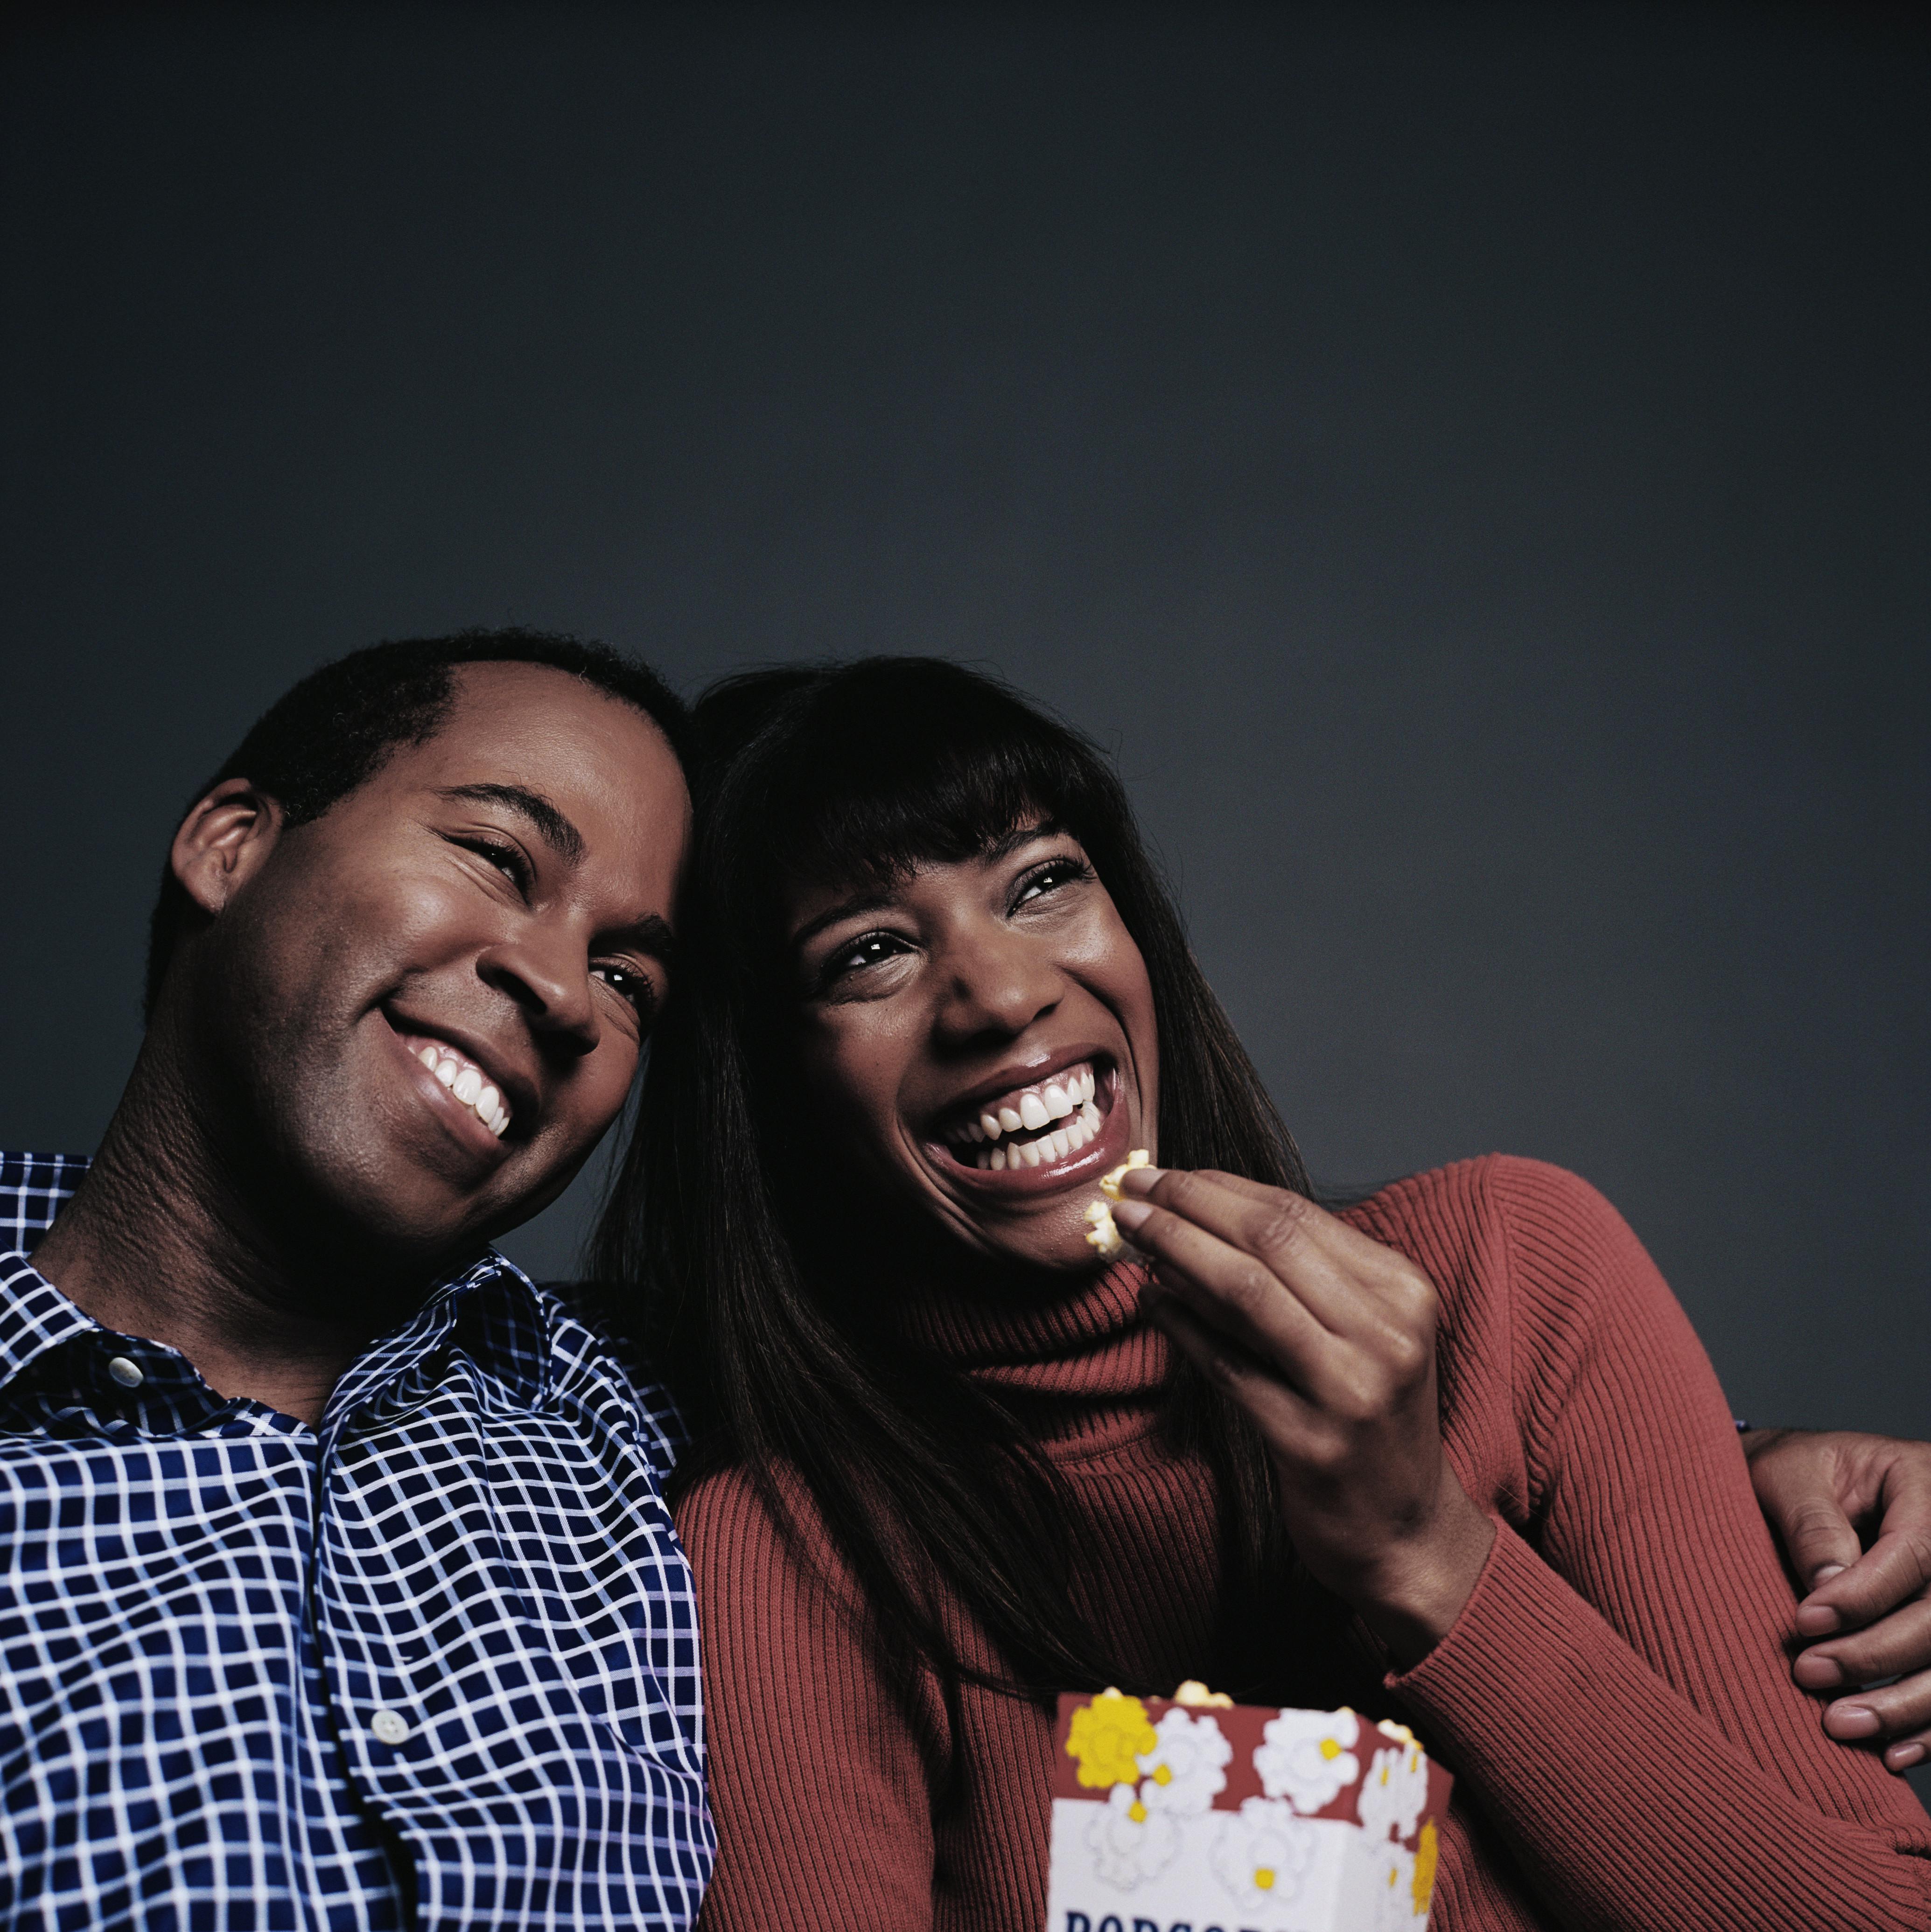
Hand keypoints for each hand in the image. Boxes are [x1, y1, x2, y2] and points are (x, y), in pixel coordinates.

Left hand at [1112, 1167, 1494, 1667]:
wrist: (1406, 1531)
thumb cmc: (1370, 1419)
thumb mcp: (1360, 1333)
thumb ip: (1299, 1276)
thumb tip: (1197, 1215)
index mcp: (1403, 1290)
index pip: (1296, 1214)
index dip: (1219, 1187)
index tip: (1165, 1173)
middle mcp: (1386, 1333)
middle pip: (1269, 1240)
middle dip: (1189, 1205)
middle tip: (1132, 1190)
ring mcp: (1352, 1390)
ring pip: (1245, 1292)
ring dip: (1175, 1251)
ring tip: (1129, 1233)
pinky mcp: (1311, 1443)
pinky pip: (1227, 1367)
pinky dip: (1180, 1326)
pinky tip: (1150, 1302)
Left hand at [1744, 1428, 1930, 1772]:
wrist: (1789, 1482)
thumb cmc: (1787, 1470)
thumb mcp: (1787, 1472)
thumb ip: (1811, 1521)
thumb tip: (1827, 1584)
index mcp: (1920, 1480)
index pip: (1914, 1552)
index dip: (1864, 1595)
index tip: (1805, 1623)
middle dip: (1877, 1654)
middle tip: (1809, 1676)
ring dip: (1905, 1703)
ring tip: (1842, 1725)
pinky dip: (1929, 1728)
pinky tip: (1893, 1752)